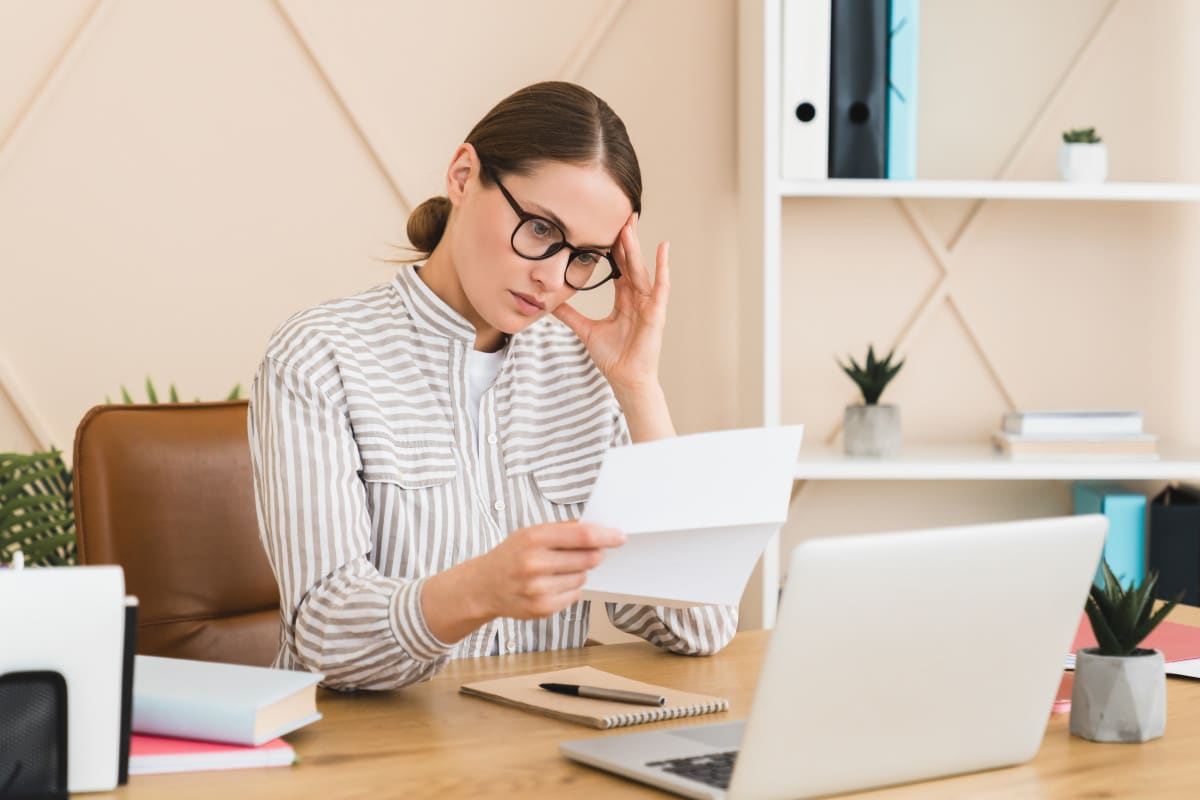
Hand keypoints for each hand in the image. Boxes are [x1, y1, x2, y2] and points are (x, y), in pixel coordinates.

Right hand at [473, 521, 624, 619]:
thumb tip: (597, 528)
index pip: (583, 536)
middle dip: (594, 554)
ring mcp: (538, 588)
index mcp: (535, 538)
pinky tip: (551, 584)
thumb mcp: (531, 533)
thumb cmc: (511, 555)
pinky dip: (570, 589)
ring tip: (556, 569)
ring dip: (578, 572)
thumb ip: (563, 529)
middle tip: (587, 552)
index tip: (620, 537)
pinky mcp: (542, 608)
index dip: (607, 536)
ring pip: (583, 577)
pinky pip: (574, 595)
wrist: (484, 586)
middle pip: (589, 558)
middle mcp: (536, 564)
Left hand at [553, 213, 669, 394]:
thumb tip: (550, 304)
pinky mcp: (656, 312)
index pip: (618, 266)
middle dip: (626, 238)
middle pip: (630, 262)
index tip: (606, 225)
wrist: (625, 378)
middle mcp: (637, 298)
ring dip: (635, 247)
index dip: (613, 247)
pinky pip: (661, 285)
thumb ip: (570, 314)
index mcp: (624, 300)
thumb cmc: (612, 357)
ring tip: (629, 225)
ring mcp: (648, 303)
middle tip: (622, 213)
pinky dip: (662, 267)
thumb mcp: (585, 330)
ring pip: (640, 269)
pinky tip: (663, 248)